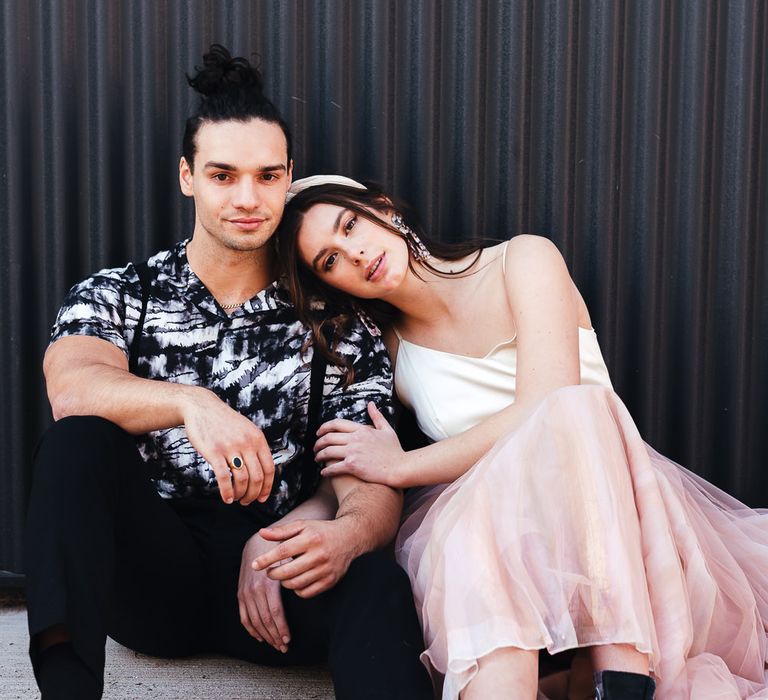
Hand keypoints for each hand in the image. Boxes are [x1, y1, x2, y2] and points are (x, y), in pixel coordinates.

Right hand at [181, 387, 274, 504]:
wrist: (202, 407)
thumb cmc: (224, 422)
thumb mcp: (246, 430)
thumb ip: (255, 447)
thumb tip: (263, 472)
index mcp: (258, 438)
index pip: (269, 469)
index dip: (267, 487)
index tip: (262, 498)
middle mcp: (247, 443)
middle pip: (257, 477)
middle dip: (253, 494)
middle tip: (247, 502)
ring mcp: (230, 447)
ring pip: (242, 479)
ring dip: (240, 494)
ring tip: (236, 499)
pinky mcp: (214, 451)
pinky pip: (224, 477)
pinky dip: (227, 492)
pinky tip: (226, 498)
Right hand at [238, 533, 290, 652]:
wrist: (258, 543)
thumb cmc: (278, 552)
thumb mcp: (288, 559)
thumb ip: (293, 575)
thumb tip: (302, 588)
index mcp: (268, 583)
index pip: (275, 612)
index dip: (281, 628)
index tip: (288, 639)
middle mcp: (255, 589)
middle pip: (265, 619)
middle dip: (275, 636)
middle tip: (284, 647)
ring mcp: (246, 593)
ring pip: (255, 621)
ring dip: (265, 636)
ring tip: (275, 645)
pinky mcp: (240, 594)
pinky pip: (244, 617)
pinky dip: (251, 629)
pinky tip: (260, 637)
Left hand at [252, 518, 358, 597]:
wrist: (349, 538)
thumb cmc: (320, 531)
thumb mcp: (302, 525)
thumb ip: (281, 531)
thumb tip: (261, 533)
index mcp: (310, 538)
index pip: (283, 551)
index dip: (266, 559)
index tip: (255, 565)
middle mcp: (319, 554)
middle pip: (287, 571)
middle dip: (273, 574)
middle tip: (269, 572)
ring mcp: (326, 569)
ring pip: (295, 584)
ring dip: (284, 582)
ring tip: (283, 575)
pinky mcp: (330, 581)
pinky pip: (306, 593)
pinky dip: (297, 589)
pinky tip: (296, 580)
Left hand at [314, 402, 404, 486]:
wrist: (399, 467)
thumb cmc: (395, 451)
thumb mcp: (387, 430)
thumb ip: (377, 416)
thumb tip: (371, 404)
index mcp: (361, 430)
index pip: (337, 424)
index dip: (324, 427)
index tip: (319, 433)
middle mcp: (355, 439)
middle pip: (329, 437)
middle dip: (318, 442)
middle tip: (315, 447)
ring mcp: (353, 452)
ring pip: (328, 451)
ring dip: (319, 455)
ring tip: (317, 458)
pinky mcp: (353, 466)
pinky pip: (333, 467)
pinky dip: (326, 470)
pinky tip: (324, 472)